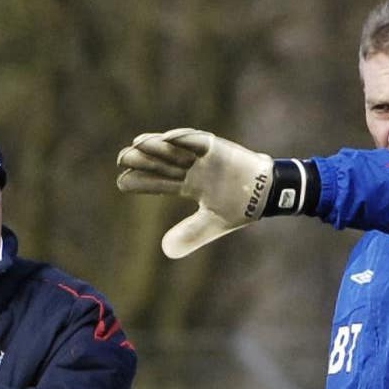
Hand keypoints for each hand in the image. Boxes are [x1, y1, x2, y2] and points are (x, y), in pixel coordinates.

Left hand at [116, 128, 272, 257]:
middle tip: (120, 159)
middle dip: (142, 161)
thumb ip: (190, 234)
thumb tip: (165, 250)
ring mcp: (202, 156)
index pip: (159, 183)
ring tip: (136, 144)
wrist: (268, 194)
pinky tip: (165, 138)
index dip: (141, 182)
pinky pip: (196, 140)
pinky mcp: (216, 147)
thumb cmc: (241, 206)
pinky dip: (182, 138)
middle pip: (161, 163)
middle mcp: (192, 168)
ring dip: (156, 146)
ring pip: (174, 150)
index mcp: (190, 185)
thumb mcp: (211, 223)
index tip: (121, 183)